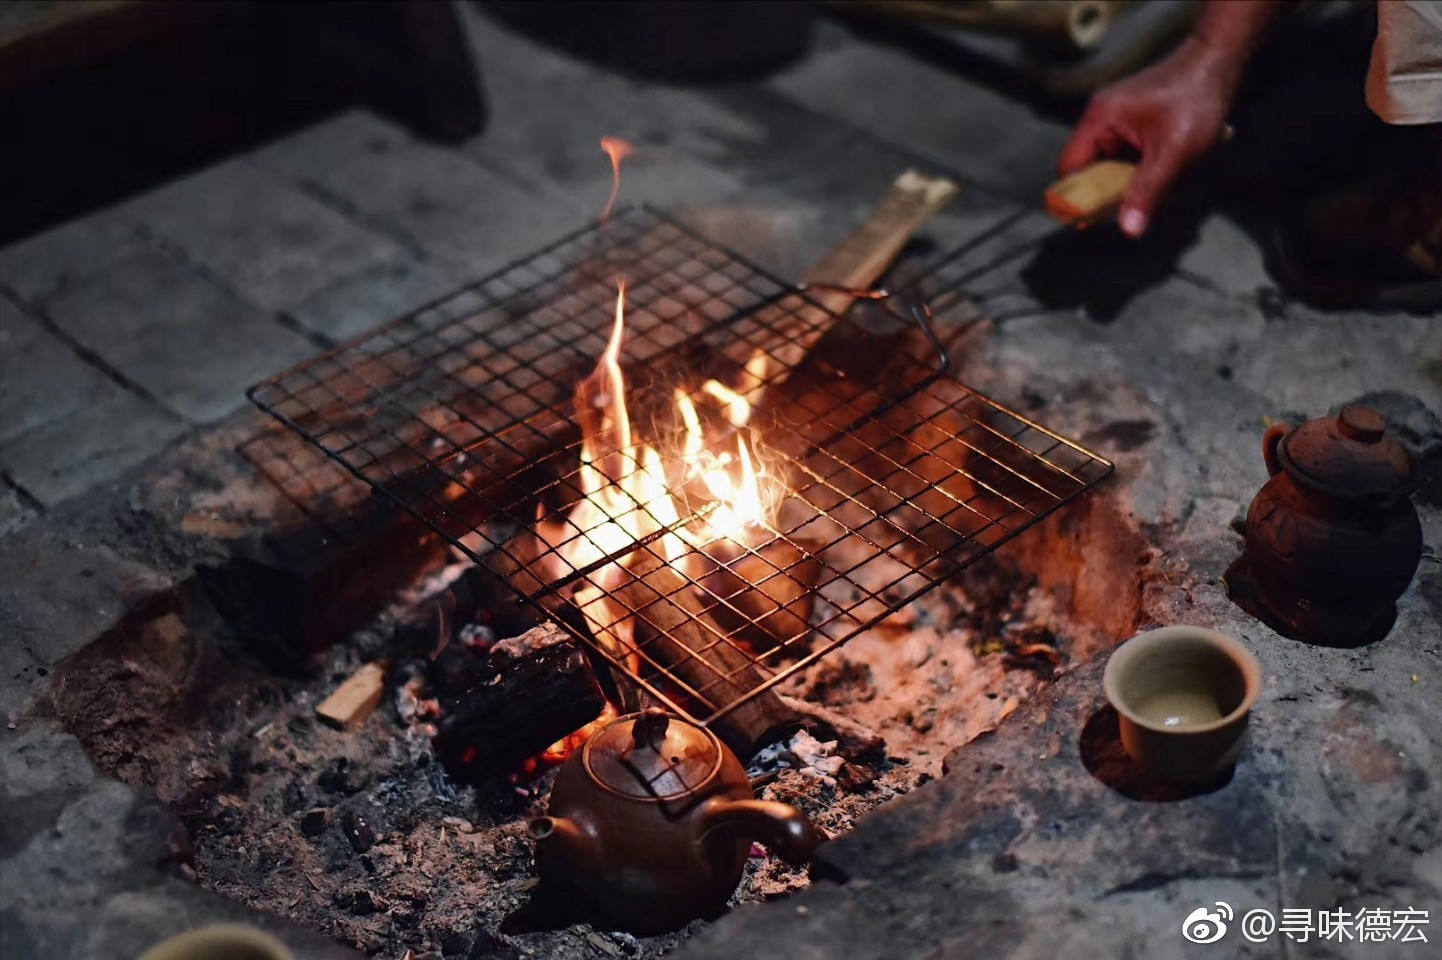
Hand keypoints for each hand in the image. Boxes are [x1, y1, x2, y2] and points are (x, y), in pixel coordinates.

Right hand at [1058, 36, 1240, 236]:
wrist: (1218, 61)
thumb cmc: (1197, 101)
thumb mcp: (1175, 153)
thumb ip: (1148, 192)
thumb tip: (1128, 231)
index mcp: (1099, 119)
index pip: (1070, 167)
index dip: (1076, 197)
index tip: (1091, 222)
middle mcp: (1100, 116)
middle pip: (1088, 168)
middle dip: (1110, 191)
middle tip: (1135, 207)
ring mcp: (1114, 117)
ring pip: (1108, 164)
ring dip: (1129, 180)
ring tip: (1160, 183)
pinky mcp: (1130, 120)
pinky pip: (1124, 155)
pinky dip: (1140, 168)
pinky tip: (1165, 169)